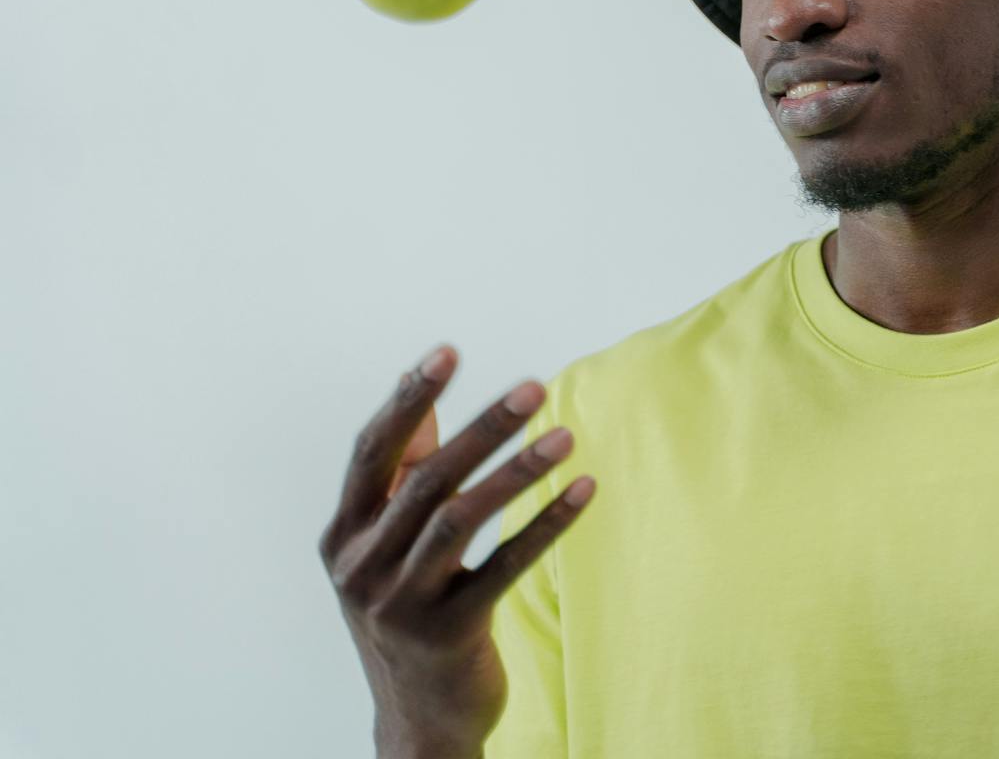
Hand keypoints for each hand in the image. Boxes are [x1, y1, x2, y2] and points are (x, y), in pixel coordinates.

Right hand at [317, 345, 594, 754]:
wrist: (417, 718)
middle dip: (481, 427)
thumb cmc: (406, 611)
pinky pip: (505, 567)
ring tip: (565, 435)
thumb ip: (402, 478)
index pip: (372, 451)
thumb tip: (423, 398)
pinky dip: (546, 524)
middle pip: (425, 479)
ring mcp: (401, 604)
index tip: (448, 351)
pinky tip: (583, 491)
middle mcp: (362, 566)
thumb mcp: (385, 549)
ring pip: (461, 519)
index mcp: (343, 536)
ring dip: (518, 472)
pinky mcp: (448, 634)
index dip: (408, 398)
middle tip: (533, 386)